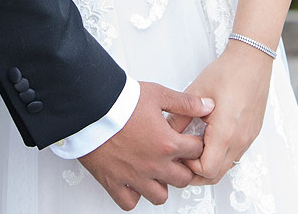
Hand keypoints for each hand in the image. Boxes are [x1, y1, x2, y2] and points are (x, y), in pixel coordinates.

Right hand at [79, 81, 214, 209]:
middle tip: (176, 156)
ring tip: (156, 169)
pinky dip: (134, 195)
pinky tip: (135, 180)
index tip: (191, 140)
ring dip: (161, 184)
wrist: (90, 108)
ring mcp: (134, 177)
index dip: (196, 144)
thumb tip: (206, 106)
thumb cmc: (120, 101)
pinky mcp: (114, 183)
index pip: (197, 152)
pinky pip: (130, 202)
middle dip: (183, 167)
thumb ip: (185, 103)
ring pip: (159, 196)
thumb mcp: (158, 94)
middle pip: (183, 179)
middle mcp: (153, 165)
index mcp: (166, 143)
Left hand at [182, 44, 271, 183]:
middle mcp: (239, 140)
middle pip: (215, 175)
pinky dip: (220, 156)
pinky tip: (209, 140)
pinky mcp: (251, 134)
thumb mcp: (196, 91)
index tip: (179, 152)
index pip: (205, 170)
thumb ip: (180, 116)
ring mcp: (247, 139)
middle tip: (182, 156)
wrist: (252, 59)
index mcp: (226, 132)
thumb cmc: (228, 71)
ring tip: (194, 147)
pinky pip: (234, 156)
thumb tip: (166, 131)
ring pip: (226, 167)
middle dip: (196, 171)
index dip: (189, 166)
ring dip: (208, 165)